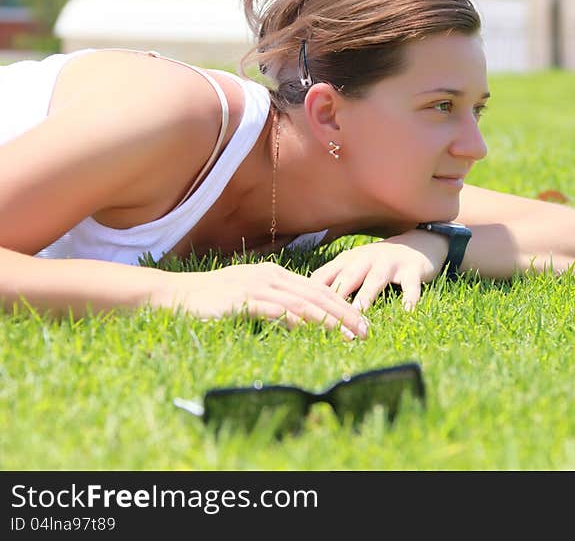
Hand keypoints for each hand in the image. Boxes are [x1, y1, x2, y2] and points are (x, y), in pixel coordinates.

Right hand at [154, 262, 370, 339]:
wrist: (175, 295)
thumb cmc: (212, 300)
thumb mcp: (250, 296)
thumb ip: (276, 304)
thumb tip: (301, 319)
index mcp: (275, 274)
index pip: (317, 289)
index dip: (342, 305)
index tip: (362, 321)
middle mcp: (270, 276)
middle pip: (317, 294)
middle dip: (345, 313)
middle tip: (366, 330)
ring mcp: (256, 286)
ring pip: (301, 302)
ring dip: (328, 319)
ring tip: (347, 333)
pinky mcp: (241, 300)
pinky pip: (274, 309)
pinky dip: (294, 319)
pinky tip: (311, 330)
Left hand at [308, 230, 448, 312]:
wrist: (418, 243)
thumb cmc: (377, 263)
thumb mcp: (352, 267)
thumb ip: (332, 282)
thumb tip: (304, 307)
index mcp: (346, 261)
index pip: (323, 277)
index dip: (310, 293)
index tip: (299, 312)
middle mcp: (365, 259)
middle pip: (347, 278)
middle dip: (335, 296)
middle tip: (323, 317)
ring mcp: (389, 263)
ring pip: (375, 280)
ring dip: (366, 296)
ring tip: (358, 313)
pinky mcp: (412, 270)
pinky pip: (410, 285)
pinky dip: (409, 298)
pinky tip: (406, 311)